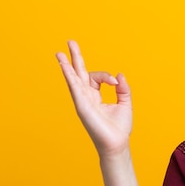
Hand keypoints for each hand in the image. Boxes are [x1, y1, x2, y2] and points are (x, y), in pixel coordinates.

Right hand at [56, 40, 131, 154]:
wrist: (117, 143)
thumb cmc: (119, 128)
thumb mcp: (125, 103)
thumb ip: (122, 88)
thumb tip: (119, 74)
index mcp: (95, 96)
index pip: (95, 77)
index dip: (106, 76)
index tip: (116, 82)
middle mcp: (86, 97)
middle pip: (78, 73)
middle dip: (75, 58)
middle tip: (70, 42)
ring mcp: (82, 102)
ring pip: (73, 79)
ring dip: (66, 66)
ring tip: (60, 53)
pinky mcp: (82, 107)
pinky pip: (75, 89)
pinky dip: (70, 77)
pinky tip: (65, 67)